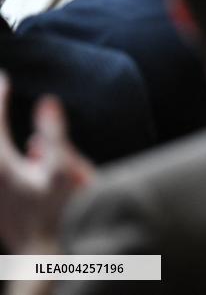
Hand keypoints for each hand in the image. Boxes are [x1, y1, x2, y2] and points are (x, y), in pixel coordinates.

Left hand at [0, 73, 94, 252]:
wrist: (49, 263)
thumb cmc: (61, 217)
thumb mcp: (65, 172)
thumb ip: (56, 135)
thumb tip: (46, 103)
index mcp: (2, 167)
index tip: (4, 76)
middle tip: (1, 89)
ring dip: (4, 140)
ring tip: (23, 128)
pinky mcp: (1, 207)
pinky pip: (3, 172)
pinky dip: (9, 159)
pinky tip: (36, 153)